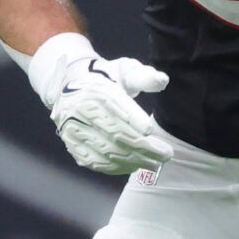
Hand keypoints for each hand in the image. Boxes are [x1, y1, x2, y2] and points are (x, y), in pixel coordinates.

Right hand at [31, 38, 173, 176]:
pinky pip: (95, 162)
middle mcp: (79, 109)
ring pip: (106, 151)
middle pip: (113, 132)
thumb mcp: (125, 71)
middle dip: (143, 146)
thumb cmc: (107, 80)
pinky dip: (117, 168)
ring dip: (133, 160)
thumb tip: (162, 80)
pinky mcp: (72, 145)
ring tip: (155, 163)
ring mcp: (73, 130)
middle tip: (166, 154)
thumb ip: (143, 76)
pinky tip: (135, 166)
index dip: (132, 118)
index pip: (114, 104)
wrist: (73, 87)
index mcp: (94, 89)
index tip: (150, 129)